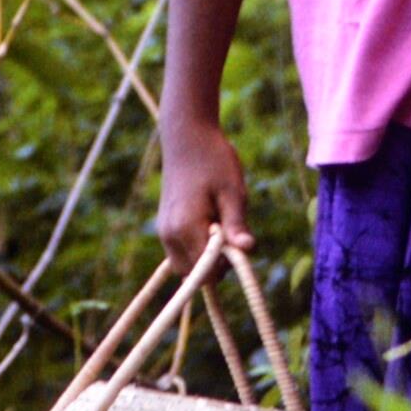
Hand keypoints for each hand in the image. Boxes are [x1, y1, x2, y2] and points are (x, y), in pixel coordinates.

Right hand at [156, 120, 252, 272]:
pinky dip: (197, 246)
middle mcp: (169, 235)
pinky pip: (181, 251)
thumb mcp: (232, 191)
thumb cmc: (213, 159)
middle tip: (232, 231)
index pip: (207, 271)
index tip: (239, 240)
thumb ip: (236, 224)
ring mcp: (164, 231)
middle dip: (217, 263)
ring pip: (187, 265)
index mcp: (185, 228)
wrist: (187, 136)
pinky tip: (210, 221)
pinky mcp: (165, 226)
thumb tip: (247, 250)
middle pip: (195, 273)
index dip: (227, 264)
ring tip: (220, 222)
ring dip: (206, 255)